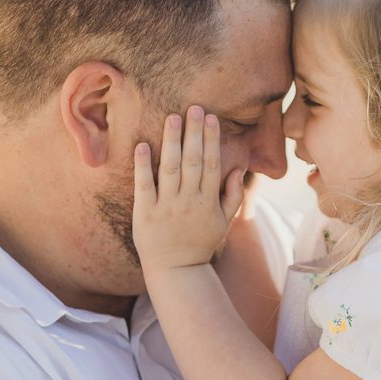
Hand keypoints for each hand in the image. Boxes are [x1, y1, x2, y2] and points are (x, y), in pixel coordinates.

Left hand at [131, 108, 245, 271]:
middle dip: (194, 133)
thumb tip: (237, 167)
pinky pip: (144, 185)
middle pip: (194, 160)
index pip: (212, 163)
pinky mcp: (145, 213)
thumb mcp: (223, 222)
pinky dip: (143, 165)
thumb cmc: (199, 244)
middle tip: (193, 108)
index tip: (210, 118)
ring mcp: (166, 206)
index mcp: (208, 201)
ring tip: (172, 118)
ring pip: (171, 168)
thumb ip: (232, 195)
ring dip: (172, 141)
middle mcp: (188, 200)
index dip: (212, 139)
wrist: (176, 271)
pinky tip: (142, 145)